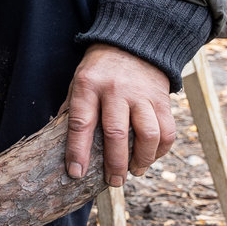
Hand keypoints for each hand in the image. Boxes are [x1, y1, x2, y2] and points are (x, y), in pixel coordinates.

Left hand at [65, 43, 176, 187]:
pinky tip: (150, 157)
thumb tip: (59, 143)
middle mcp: (116, 91)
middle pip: (116, 133)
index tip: (76, 173)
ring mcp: (142, 95)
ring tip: (134, 171)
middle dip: (114, 164)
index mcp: (89, 86)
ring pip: (148, 135)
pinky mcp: (162, 100)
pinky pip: (167, 131)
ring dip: (142, 160)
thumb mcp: (78, 81)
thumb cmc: (99, 70)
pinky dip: (160, 150)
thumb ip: (72, 110)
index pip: (82, 123)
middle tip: (113, 181)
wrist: (134, 44)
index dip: (78, 151)